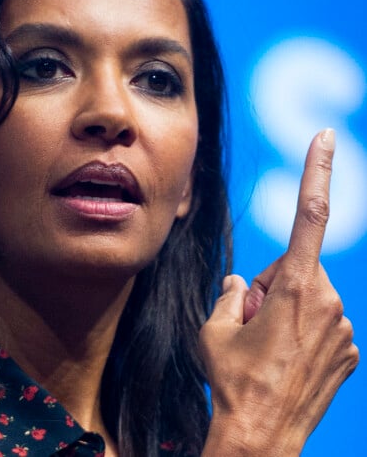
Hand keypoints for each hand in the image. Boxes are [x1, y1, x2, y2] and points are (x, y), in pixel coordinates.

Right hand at [199, 130, 358, 455]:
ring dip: (283, 309)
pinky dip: (300, 330)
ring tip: (265, 346)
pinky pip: (322, 323)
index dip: (315, 171)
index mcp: (296, 287)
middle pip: (294, 267)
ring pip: (308, 296)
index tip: (324, 137)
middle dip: (269, 283)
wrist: (261, 437)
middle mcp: (329, 302)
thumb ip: (229, 294)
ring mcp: (344, 330)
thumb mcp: (214, 329)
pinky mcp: (350, 351)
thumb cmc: (232, 380)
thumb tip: (239, 282)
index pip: (309, 215)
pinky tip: (284, 359)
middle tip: (248, 321)